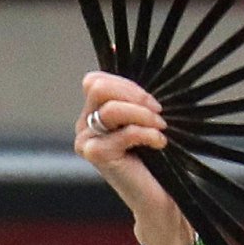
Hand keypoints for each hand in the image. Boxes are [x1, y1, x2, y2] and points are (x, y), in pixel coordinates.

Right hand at [75, 72, 193, 244]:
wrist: (159, 198)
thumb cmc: (156, 158)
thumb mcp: (145, 116)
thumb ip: (132, 89)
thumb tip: (118, 47)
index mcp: (92, 114)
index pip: (96, 80)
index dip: (125, 83)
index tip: (151, 100)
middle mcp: (83, 126)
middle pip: (99, 87)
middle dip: (134, 95)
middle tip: (157, 112)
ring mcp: (86, 142)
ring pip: (112, 109)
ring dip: (142, 115)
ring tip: (160, 129)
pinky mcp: (96, 156)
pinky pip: (124, 131)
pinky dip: (147, 134)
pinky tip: (160, 144)